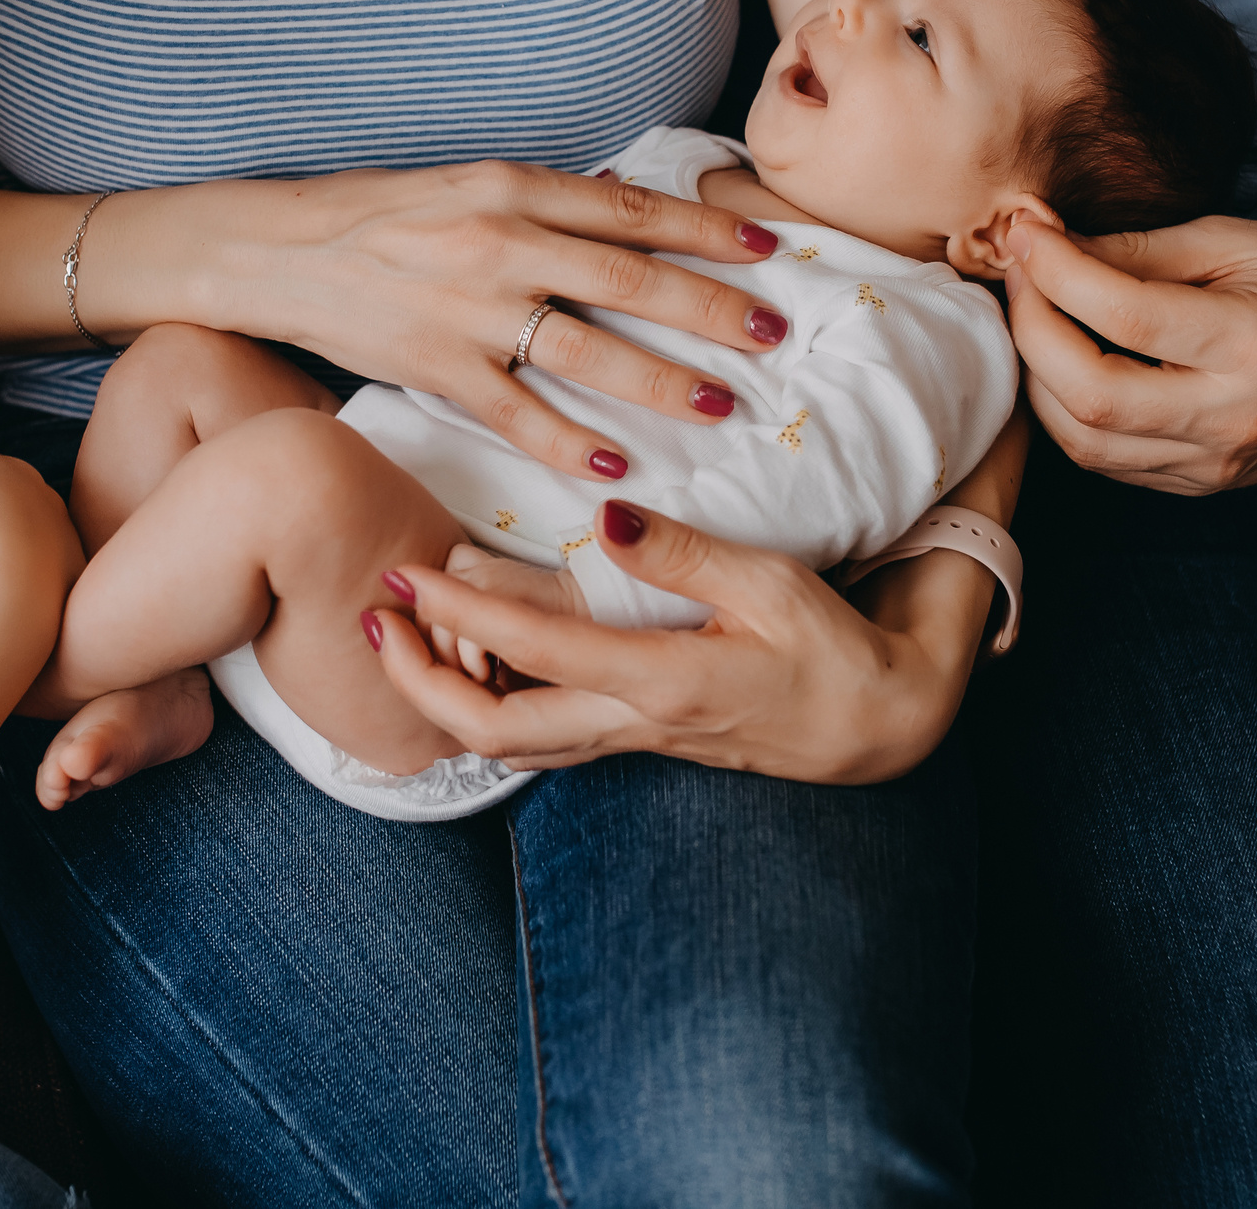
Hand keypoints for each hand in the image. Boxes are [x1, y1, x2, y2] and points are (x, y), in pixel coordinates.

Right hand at [171, 163, 792, 479]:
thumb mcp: (468, 184)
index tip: (770, 248)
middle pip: (628, 281)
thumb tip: (630, 214)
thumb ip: (545, 203)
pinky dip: (569, 442)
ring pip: (586, 351)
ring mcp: (469, 311)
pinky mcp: (436, 368)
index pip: (632, 210)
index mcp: (513, 186)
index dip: (707, 230)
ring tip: (721, 405)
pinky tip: (618, 463)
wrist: (275, 251)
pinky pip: (517, 414)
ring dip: (660, 381)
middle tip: (773, 333)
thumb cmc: (379, 214)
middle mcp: (500, 245)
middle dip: (709, 310)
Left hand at [365, 500, 982, 784]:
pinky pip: (543, 735)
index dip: (460, 614)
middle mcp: (633, 723)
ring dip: (445, 697)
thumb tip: (602, 514)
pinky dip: (491, 703)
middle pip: (492, 730)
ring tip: (404, 639)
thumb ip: (685, 554)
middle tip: (375, 622)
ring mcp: (633, 739)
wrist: (882, 724)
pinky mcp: (641, 737)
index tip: (409, 573)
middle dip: (417, 683)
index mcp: (661, 682)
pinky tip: (474, 662)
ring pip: (510, 742)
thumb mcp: (775, 586)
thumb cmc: (836, 648)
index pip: (532, 653)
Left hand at [1003, 213, 1256, 494]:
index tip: (1025, 236)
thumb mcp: (1227, 239)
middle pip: (1092, 395)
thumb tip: (1036, 241)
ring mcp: (1220, 464)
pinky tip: (1065, 363)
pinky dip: (1068, 412)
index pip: (1125, 315)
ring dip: (1039, 377)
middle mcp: (1239, 418)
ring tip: (1037, 317)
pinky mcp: (1202, 484)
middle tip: (1022, 276)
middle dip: (1033, 330)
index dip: (1055, 273)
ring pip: (1085, 441)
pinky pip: (1105, 460)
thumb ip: (1131, 248)